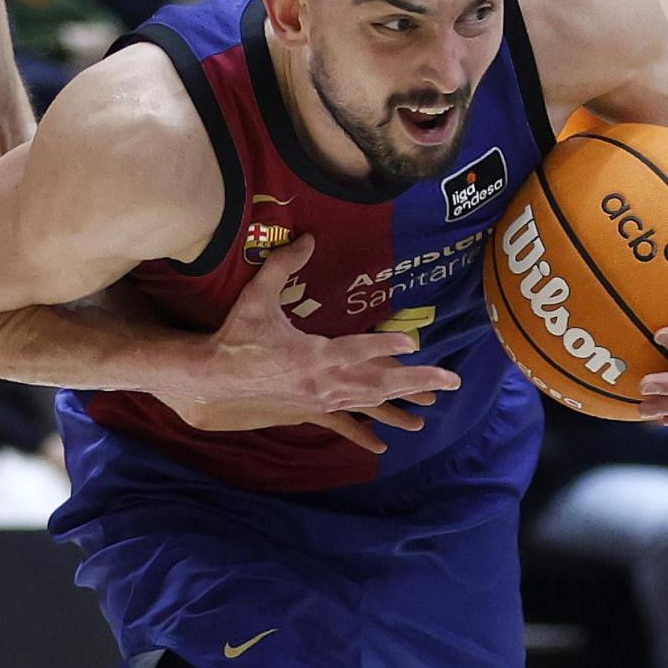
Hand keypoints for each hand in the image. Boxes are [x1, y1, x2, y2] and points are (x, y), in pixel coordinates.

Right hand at [161, 235, 460, 433]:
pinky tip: (391, 430)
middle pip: (379, 382)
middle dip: (418, 380)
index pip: (357, 349)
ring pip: (371, 400)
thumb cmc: (237, 336)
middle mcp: (323, 381)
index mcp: (312, 354)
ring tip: (433, 398)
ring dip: (404, 398)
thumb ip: (282, 266)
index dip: (387, 346)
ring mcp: (320, 398)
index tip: (414, 342)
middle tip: (451, 380)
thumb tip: (308, 238)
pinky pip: (351, 414)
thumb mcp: (257, 297)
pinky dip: (374, 418)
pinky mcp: (312, 407)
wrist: (216, 378)